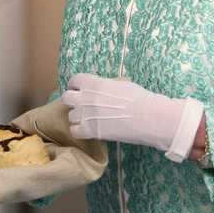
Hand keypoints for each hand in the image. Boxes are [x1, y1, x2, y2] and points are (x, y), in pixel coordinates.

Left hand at [61, 73, 203, 162]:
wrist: (147, 116)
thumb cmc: (139, 97)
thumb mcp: (122, 84)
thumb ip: (107, 85)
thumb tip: (105, 87)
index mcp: (94, 83)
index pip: (74, 80)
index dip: (76, 86)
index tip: (80, 90)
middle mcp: (85, 97)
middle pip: (66, 98)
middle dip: (73, 101)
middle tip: (82, 106)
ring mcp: (86, 115)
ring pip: (70, 116)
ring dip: (78, 117)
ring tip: (89, 120)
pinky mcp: (89, 131)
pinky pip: (74, 131)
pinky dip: (79, 131)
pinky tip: (88, 131)